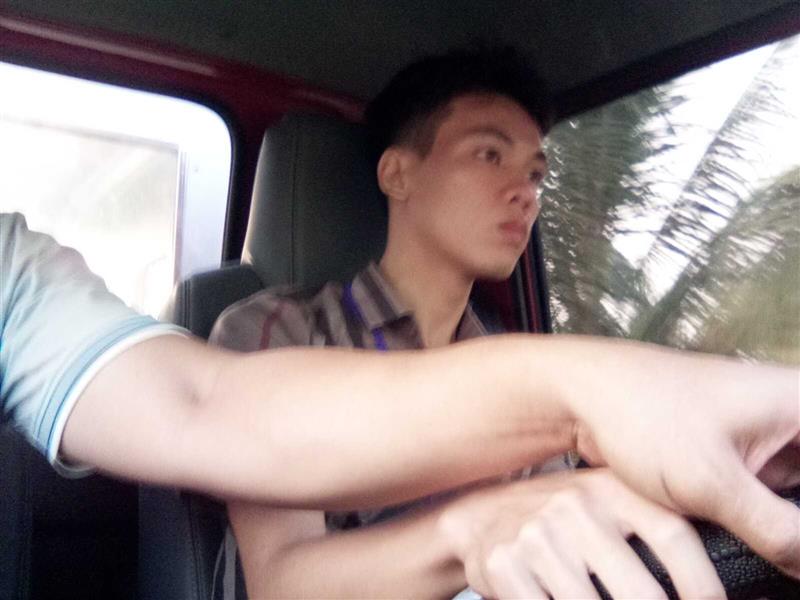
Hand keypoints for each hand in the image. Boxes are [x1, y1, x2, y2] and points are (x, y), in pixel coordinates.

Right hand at [438, 469, 724, 598]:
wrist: (479, 511)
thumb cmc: (558, 514)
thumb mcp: (604, 502)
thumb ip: (649, 529)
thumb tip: (709, 585)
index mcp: (611, 489)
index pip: (673, 537)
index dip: (703, 585)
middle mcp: (575, 508)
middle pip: (641, 591)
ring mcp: (537, 536)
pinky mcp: (505, 564)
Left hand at [561, 339, 799, 577]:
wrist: (580, 396)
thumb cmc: (640, 412)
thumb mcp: (712, 482)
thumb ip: (777, 532)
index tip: (797, 542)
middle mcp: (790, 416)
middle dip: (797, 521)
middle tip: (788, 552)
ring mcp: (765, 438)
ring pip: (795, 492)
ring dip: (788, 524)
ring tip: (754, 534)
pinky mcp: (740, 457)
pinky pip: (774, 497)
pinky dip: (772, 523)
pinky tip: (763, 545)